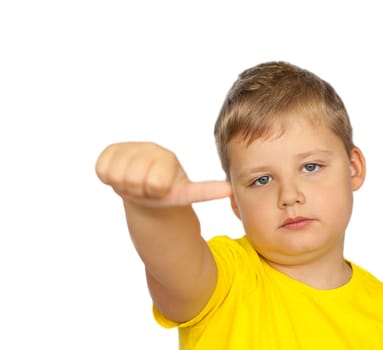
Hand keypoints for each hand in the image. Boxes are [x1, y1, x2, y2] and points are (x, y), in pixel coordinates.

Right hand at [95, 142, 230, 206]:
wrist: (146, 191)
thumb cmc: (167, 192)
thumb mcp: (186, 193)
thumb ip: (205, 190)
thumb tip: (230, 190)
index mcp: (168, 158)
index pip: (155, 181)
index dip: (155, 191)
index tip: (160, 190)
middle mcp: (148, 148)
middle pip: (134, 180)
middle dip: (139, 190)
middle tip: (145, 189)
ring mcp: (128, 149)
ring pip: (118, 176)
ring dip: (124, 185)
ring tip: (134, 183)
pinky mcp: (109, 152)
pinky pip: (102, 170)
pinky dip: (107, 177)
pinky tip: (118, 175)